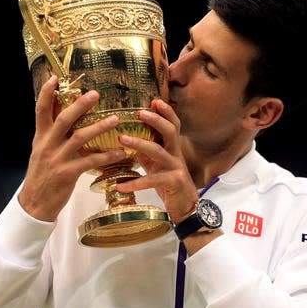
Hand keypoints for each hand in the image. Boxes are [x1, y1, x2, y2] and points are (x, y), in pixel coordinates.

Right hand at [18, 75, 125, 220]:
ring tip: (115, 119)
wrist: (34, 204)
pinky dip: (106, 156)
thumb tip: (64, 117)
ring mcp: (57, 159)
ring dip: (99, 127)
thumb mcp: (41, 152)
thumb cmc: (42, 177)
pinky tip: (121, 153)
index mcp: (40, 138)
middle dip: (79, 105)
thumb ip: (52, 135)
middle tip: (95, 93)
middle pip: (63, 119)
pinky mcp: (67, 174)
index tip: (55, 78)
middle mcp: (47, 145)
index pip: (41, 111)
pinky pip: (90, 161)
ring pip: (79, 138)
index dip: (47, 94)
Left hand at [116, 99, 198, 223]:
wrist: (186, 206)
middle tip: (139, 113)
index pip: (173, 125)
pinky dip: (135, 183)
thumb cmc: (169, 183)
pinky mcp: (174, 182)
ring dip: (139, 144)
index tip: (154, 100)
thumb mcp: (156, 164)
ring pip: (159, 152)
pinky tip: (120, 186)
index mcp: (172, 148)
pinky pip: (152, 180)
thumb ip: (145, 152)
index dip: (166, 112)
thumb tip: (125, 138)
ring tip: (122, 139)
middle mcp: (176, 154)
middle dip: (156, 120)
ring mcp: (176, 168)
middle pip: (170, 131)